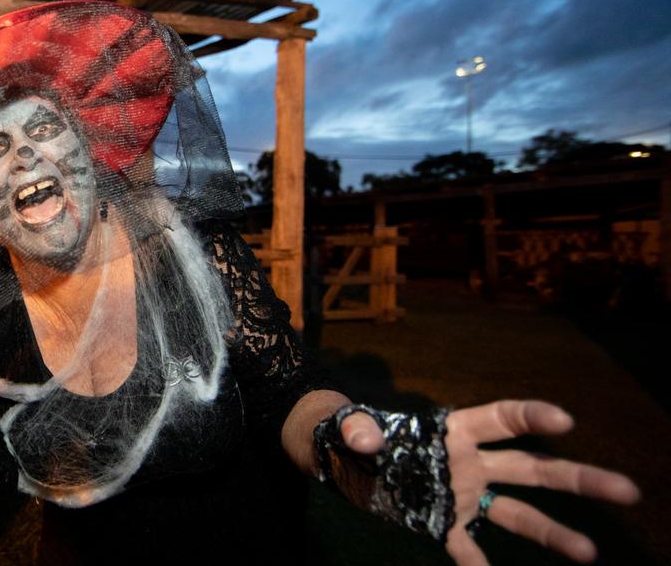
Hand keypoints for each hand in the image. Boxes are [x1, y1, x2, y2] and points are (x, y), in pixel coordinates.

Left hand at [337, 400, 639, 564]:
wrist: (341, 457)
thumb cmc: (353, 430)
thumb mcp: (351, 425)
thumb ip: (359, 428)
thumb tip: (365, 438)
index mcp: (454, 431)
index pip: (501, 420)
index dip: (531, 417)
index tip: (564, 420)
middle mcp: (470, 462)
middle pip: (532, 469)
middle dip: (579, 479)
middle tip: (627, 490)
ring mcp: (462, 494)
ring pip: (517, 513)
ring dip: (553, 533)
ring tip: (589, 553)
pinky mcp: (443, 521)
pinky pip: (468, 547)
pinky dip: (479, 565)